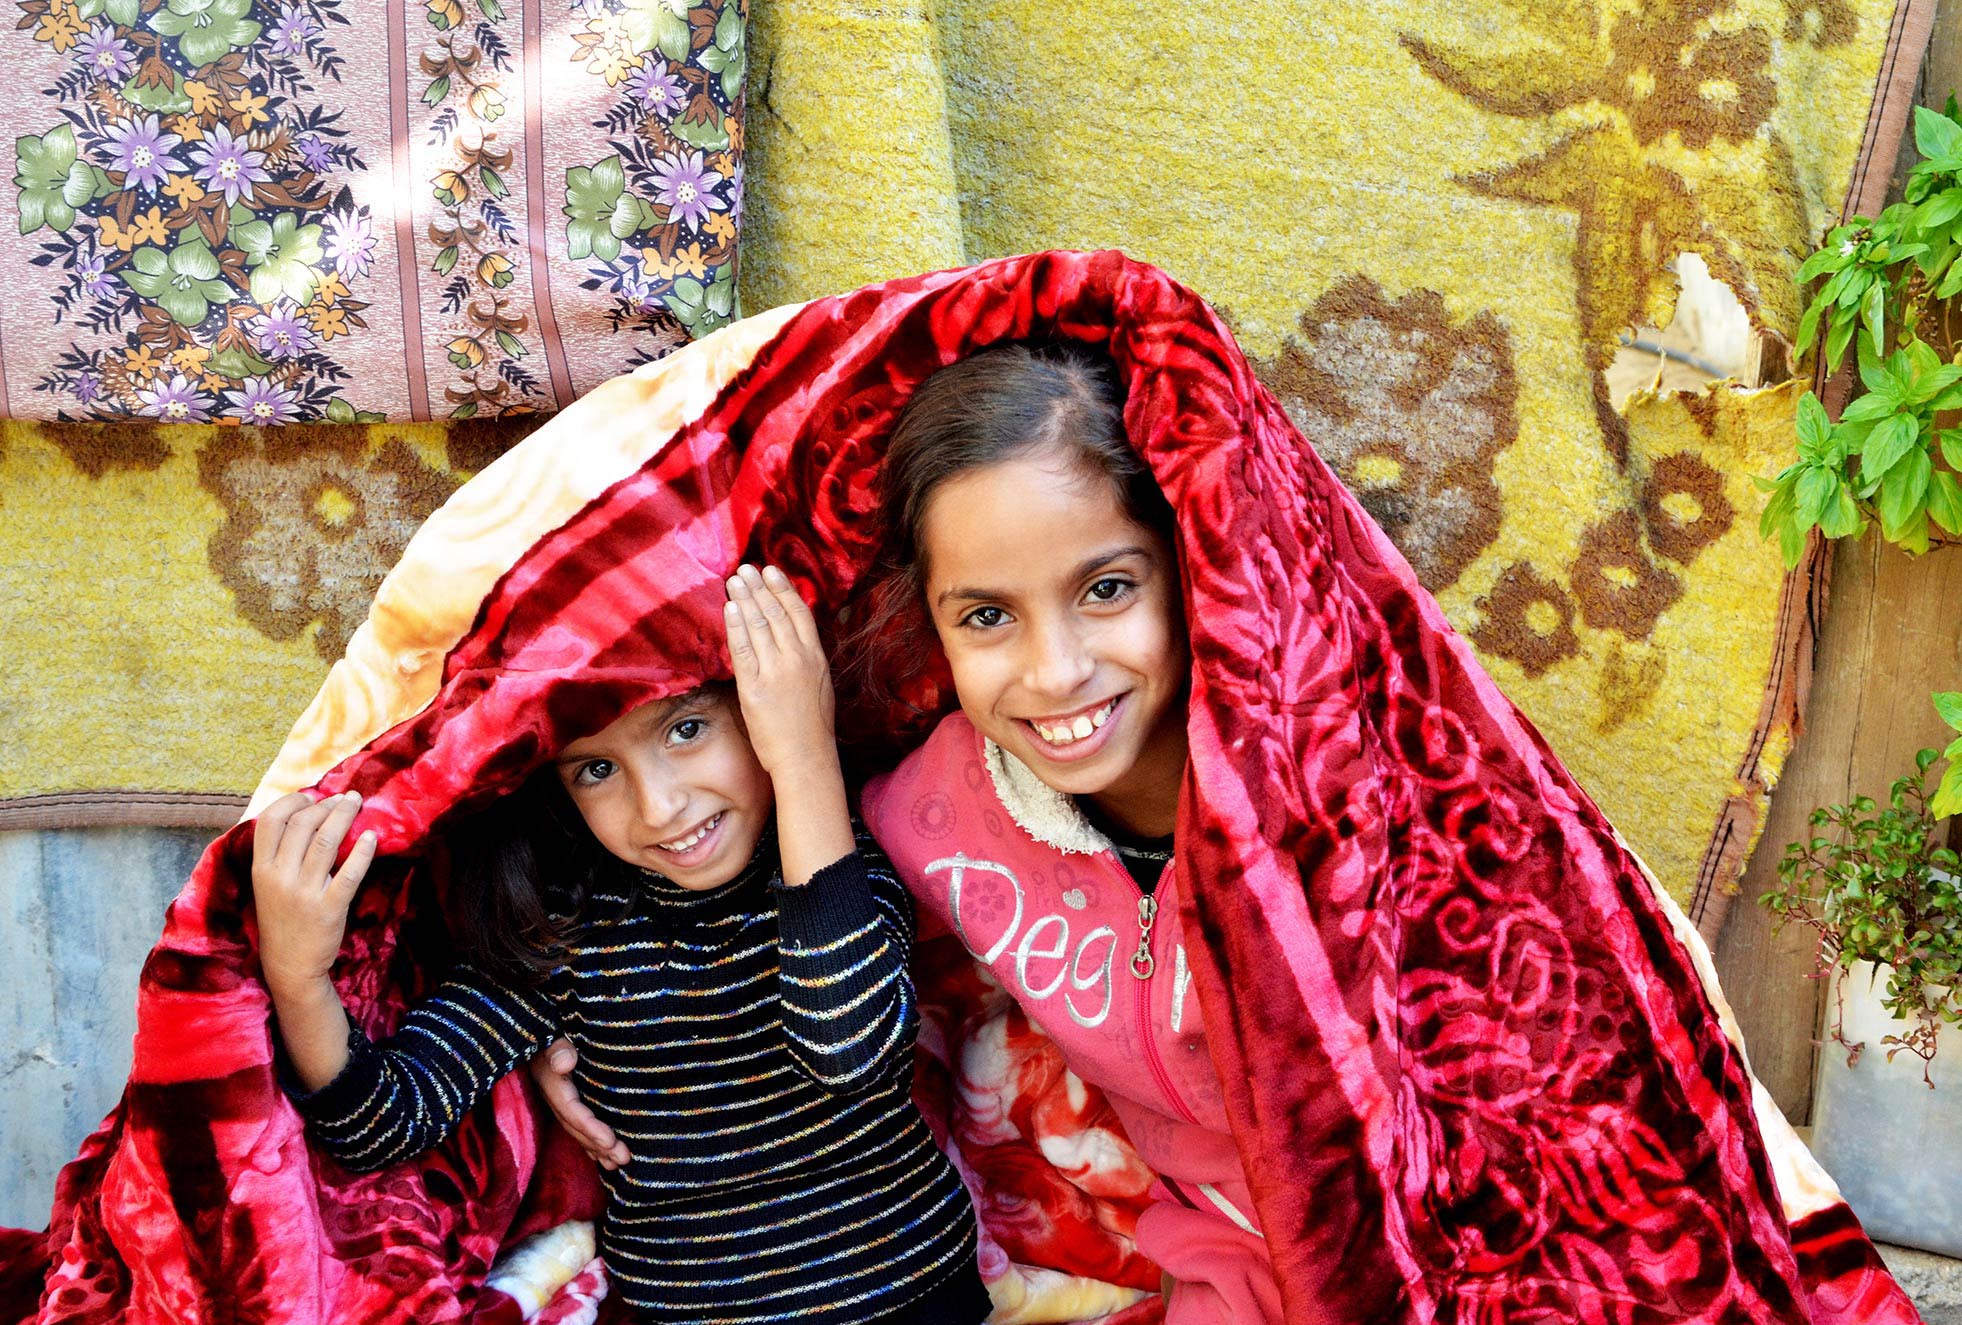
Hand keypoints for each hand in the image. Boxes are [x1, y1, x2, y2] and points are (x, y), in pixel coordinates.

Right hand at [252, 790, 376, 996]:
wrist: (290, 966)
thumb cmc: (282, 920)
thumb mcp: (267, 886)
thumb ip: (278, 855)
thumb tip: (303, 816)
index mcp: (261, 869)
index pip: (271, 820)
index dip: (293, 801)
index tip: (312, 795)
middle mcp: (279, 877)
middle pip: (303, 824)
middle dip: (326, 804)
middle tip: (344, 798)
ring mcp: (304, 892)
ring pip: (326, 841)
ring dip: (344, 815)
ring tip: (357, 803)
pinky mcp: (329, 907)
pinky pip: (350, 872)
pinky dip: (362, 850)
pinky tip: (371, 837)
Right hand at [529, 1038, 630, 1169]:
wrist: (541, 1028)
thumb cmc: (554, 1028)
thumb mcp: (553, 1036)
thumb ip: (558, 1048)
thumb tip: (565, 1062)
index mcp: (551, 1082)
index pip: (572, 1111)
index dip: (590, 1128)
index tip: (611, 1141)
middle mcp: (553, 1095)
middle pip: (576, 1126)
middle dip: (599, 1145)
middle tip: (624, 1159)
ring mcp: (558, 1099)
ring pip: (577, 1130)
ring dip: (597, 1149)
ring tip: (619, 1164)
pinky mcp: (565, 1098)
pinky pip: (577, 1125)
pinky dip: (590, 1141)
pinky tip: (603, 1155)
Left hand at [723, 564, 836, 778]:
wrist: (806, 756)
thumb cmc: (813, 725)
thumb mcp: (819, 683)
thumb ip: (807, 657)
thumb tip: (794, 636)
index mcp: (815, 656)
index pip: (799, 612)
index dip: (784, 589)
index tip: (772, 572)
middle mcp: (797, 659)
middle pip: (776, 612)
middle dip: (760, 587)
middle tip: (747, 568)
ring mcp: (775, 671)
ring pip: (759, 625)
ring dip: (745, 599)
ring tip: (735, 580)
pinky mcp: (754, 687)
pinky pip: (742, 649)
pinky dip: (735, 626)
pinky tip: (729, 609)